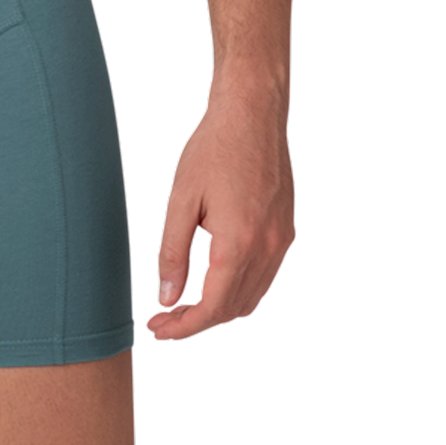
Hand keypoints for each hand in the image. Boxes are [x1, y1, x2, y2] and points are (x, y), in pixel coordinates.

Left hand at [146, 84, 294, 341]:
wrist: (252, 114)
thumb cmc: (214, 149)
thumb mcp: (182, 200)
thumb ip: (173, 253)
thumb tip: (167, 298)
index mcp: (239, 244)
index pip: (213, 308)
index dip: (185, 327)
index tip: (159, 330)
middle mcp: (267, 249)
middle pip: (234, 309)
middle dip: (199, 321)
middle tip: (165, 320)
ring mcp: (282, 242)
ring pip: (253, 296)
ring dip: (220, 309)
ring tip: (185, 305)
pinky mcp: (285, 231)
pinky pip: (265, 276)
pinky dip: (239, 289)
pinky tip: (214, 280)